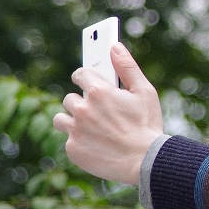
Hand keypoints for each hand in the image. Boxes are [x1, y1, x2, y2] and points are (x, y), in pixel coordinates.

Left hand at [52, 43, 163, 184]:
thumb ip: (128, 67)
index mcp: (98, 91)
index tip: (87, 81)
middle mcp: (82, 109)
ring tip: (89, 127)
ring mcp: (75, 130)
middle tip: (96, 112)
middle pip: (70, 99)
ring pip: (60, 119)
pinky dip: (79, 141)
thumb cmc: (148, 126)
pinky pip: (68, 140)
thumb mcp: (144, 92)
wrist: (146, 162)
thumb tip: (115, 46)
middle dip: (81, 103)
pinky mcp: (73, 149)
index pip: (80, 75)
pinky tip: (95, 144)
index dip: (84, 78)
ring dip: (71, 120)